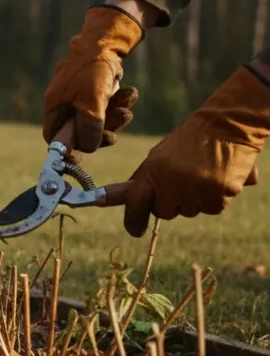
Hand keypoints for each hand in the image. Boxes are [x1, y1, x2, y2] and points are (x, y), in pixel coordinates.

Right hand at [42, 4, 145, 151]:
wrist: (106, 42)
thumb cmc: (92, 70)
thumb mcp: (91, 103)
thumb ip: (89, 129)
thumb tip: (88, 148)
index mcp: (55, 106)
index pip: (55, 137)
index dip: (68, 148)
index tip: (85, 153)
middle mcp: (64, 104)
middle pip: (80, 132)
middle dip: (102, 130)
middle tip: (116, 127)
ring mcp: (80, 98)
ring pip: (97, 121)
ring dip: (115, 117)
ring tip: (126, 107)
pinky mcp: (95, 92)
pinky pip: (107, 108)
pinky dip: (119, 104)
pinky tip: (129, 94)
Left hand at [123, 65, 269, 237]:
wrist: (228, 124)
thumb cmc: (191, 139)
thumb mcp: (161, 155)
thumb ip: (147, 177)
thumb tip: (128, 200)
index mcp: (152, 171)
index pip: (135, 203)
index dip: (133, 220)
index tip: (134, 231)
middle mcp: (171, 183)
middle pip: (164, 212)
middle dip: (171, 203)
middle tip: (184, 180)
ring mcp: (195, 190)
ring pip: (191, 211)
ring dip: (196, 199)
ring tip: (204, 172)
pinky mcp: (219, 194)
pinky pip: (213, 208)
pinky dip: (217, 197)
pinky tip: (219, 177)